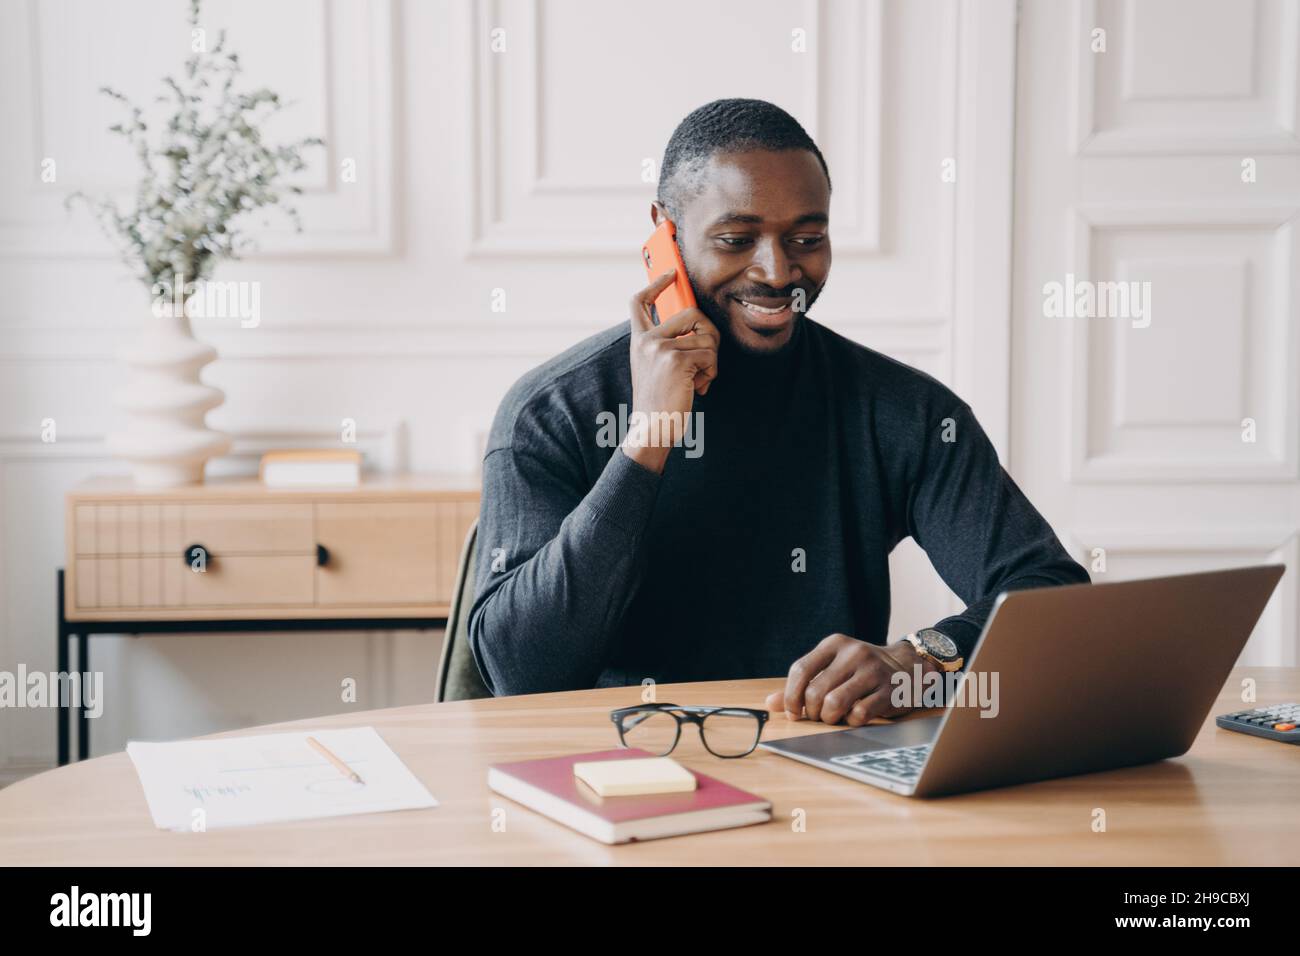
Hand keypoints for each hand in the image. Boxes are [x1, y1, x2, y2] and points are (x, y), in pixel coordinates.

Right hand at [621, 271, 719, 474]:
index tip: (670, 274)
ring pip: (706, 337)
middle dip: (708, 335)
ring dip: (711, 361)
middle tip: (704, 360)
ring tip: (695, 380)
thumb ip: (667, 344)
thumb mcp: (655, 367)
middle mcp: (646, 340)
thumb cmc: (659, 402)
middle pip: (691, 313)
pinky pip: (710, 355)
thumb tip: (697, 324)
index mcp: (638, 340)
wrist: (652, 429)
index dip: (656, 283)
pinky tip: (697, 388)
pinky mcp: (675, 359)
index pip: (639, 302)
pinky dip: (711, 373)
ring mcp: (659, 348)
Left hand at [764, 634, 940, 725]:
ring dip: (829, 718)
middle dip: (812, 712)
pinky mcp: (890, 690)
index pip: (800, 669)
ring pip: (835, 703)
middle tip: (819, 716)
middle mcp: (854, 653)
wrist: (907, 667)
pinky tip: (855, 716)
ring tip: (834, 718)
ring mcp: (874, 671)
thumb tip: (770, 703)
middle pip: (815, 691)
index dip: (791, 696)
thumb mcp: (832, 668)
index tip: (794, 712)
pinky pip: (860, 714)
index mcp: (834, 644)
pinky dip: (852, 721)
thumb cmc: (860, 670)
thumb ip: (802, 684)